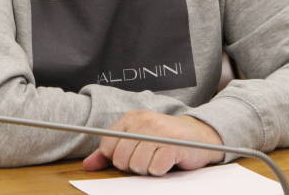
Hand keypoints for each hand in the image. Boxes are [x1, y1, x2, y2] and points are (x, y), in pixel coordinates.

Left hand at [82, 111, 224, 175]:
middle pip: (120, 158)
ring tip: (157, 158)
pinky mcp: (172, 146)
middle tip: (147, 158)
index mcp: (131, 118)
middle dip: (132, 165)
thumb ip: (111, 151)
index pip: (107, 145)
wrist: (199, 134)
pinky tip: (167, 161)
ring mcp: (158, 133)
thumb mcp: (136, 139)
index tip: (129, 155)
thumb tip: (89, 165)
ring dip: (147, 169)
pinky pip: (155, 169)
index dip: (116, 157)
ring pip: (137, 166)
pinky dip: (160, 170)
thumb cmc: (165, 138)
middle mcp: (143, 122)